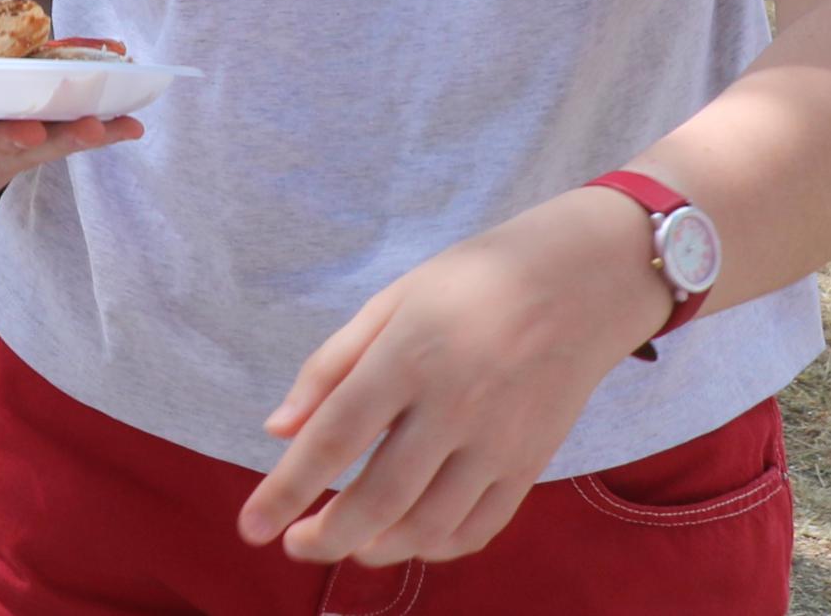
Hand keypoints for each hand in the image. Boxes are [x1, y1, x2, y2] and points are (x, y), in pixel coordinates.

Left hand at [240, 187, 669, 566]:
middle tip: (293, 546)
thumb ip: (331, 366)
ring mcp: (497, 442)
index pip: (334, 439)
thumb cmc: (469, 282)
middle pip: (379, 497)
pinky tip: (406, 540)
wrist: (578, 284)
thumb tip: (278, 431)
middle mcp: (453, 406)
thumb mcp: (390, 301)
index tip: (252, 526)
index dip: (286, 490)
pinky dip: (436, 546)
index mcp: (407, 357)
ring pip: (429, 525)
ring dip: (377, 549)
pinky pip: (479, 527)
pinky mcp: (530, 464)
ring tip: (344, 545)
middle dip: (326, 536)